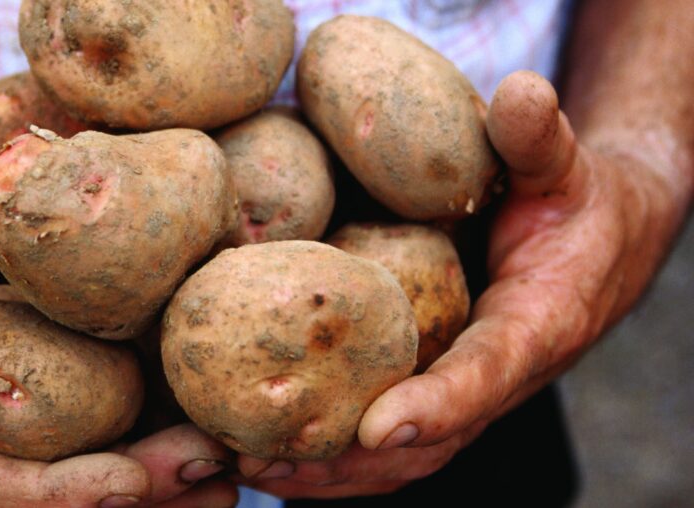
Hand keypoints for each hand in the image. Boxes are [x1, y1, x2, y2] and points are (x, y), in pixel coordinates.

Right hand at [0, 177, 236, 506]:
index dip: (58, 491)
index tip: (128, 483)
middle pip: (54, 495)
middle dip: (137, 493)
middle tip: (214, 472)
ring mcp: (15, 419)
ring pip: (89, 474)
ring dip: (164, 483)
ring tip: (239, 472)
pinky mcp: (52, 393)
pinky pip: (107, 429)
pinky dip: (162, 436)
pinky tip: (220, 426)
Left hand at [238, 70, 682, 497]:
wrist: (596, 246)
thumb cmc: (576, 203)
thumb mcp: (566, 166)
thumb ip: (541, 139)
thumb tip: (519, 91)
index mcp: (536, 325)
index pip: (487, 373)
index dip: (436, 404)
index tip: (377, 427)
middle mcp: (498, 375)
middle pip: (428, 439)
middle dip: (349, 459)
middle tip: (267, 460)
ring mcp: (466, 390)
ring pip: (401, 455)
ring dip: (328, 472)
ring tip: (249, 468)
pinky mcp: (435, 383)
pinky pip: (386, 437)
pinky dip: (334, 456)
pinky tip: (271, 452)